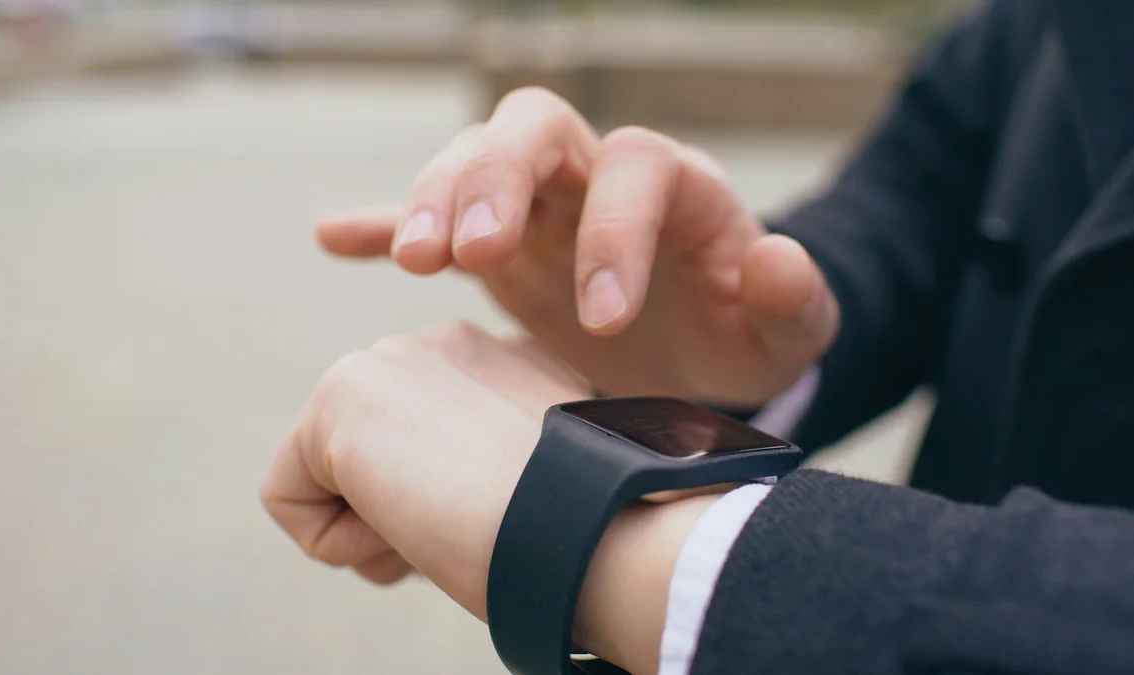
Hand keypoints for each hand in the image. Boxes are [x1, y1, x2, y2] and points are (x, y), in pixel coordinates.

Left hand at [261, 321, 728, 673]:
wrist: (592, 522)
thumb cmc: (586, 528)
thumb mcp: (544, 483)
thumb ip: (493, 464)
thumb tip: (443, 502)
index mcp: (501, 360)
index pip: (428, 446)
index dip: (452, 505)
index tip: (509, 517)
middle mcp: (440, 342)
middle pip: (372, 459)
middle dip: (406, 512)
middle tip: (475, 524)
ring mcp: (386, 359)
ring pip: (330, 480)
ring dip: (380, 529)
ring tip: (448, 520)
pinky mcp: (337, 396)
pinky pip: (289, 498)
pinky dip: (340, 543)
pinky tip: (410, 523)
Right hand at [318, 87, 838, 406]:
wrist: (700, 352)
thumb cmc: (743, 338)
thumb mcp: (788, 334)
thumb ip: (796, 302)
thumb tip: (772, 260)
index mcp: (675, 190)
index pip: (635, 166)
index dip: (614, 231)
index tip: (603, 322)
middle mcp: (596, 180)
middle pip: (533, 128)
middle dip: (494, 179)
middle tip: (464, 252)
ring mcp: (539, 209)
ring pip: (474, 161)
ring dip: (435, 199)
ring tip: (414, 259)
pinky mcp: (498, 248)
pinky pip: (433, 219)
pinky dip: (385, 223)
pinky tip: (337, 238)